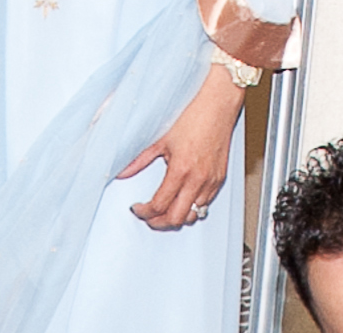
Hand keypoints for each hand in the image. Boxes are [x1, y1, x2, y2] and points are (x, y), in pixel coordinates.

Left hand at [120, 70, 242, 230]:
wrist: (218, 101)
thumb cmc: (193, 113)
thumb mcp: (161, 137)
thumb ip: (140, 159)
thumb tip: (123, 172)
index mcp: (181, 170)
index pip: (159, 206)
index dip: (144, 212)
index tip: (138, 209)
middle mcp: (198, 179)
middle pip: (176, 218)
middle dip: (159, 222)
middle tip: (148, 216)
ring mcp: (211, 180)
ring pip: (192, 215)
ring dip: (176, 216)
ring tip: (164, 210)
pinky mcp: (219, 178)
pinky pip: (205, 203)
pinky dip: (192, 207)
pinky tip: (182, 200)